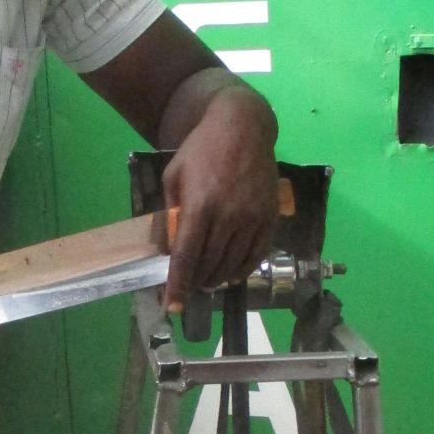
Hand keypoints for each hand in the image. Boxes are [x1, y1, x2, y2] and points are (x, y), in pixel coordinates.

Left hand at [161, 87, 279, 312]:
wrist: (243, 127)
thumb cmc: (201, 149)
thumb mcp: (174, 176)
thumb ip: (168, 213)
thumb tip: (163, 249)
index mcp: (201, 204)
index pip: (187, 255)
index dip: (178, 284)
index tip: (171, 305)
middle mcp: (229, 215)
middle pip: (210, 264)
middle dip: (195, 283)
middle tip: (186, 290)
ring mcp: (253, 218)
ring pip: (233, 264)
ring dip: (217, 279)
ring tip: (206, 283)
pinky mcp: (270, 217)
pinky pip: (256, 255)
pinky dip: (242, 270)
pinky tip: (231, 275)